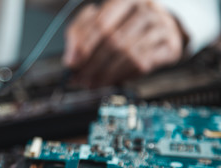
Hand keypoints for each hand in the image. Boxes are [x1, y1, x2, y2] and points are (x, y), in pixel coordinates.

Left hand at [63, 0, 184, 87]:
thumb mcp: (100, 22)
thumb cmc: (125, 23)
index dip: (85, 45)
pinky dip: (123, 76)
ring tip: (92, 83)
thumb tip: (70, 59)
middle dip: (93, 64)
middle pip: (114, 40)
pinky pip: (143, 64)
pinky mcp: (170, 44)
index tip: (72, 63)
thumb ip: (81, 34)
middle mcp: (146, 9)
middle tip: (80, 79)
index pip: (102, 23)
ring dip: (106, 73)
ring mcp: (161, 26)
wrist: (161, 25)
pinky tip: (111, 81)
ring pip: (128, 55)